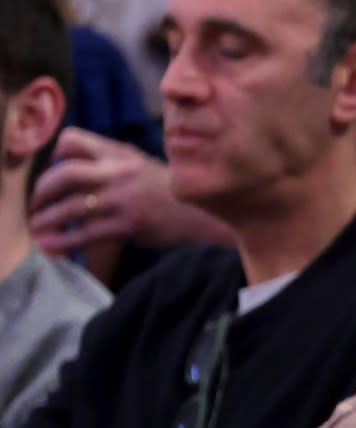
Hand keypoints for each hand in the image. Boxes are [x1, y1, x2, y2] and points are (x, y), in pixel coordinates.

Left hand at [29, 127, 233, 253]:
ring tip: (38, 230)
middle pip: (64, 173)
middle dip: (41, 192)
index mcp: (120, 154)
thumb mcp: (146, 168)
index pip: (73, 140)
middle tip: (36, 205)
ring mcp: (123, 198)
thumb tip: (88, 179)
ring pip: (69, 206)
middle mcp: (118, 172)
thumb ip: (117, 167)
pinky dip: (63, 241)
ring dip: (46, 220)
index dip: (57, 154)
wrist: (207, 214)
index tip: (55, 169)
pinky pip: (85, 233)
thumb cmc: (176, 195)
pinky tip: (55, 249)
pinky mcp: (128, 224)